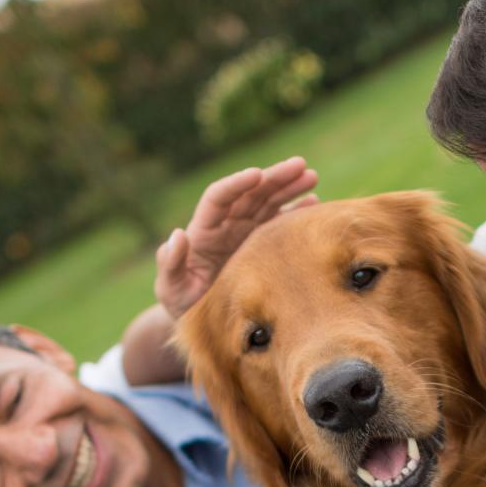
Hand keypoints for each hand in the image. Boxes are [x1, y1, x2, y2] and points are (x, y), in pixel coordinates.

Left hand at [156, 157, 318, 317]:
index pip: (219, 197)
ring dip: (289, 187)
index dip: (237, 184)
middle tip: (301, 165)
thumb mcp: (171, 289)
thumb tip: (178, 234)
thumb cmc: (182, 306)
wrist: (202, 322)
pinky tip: (314, 202)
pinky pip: (280, 222)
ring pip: (268, 202)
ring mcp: (246, 233)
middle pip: (250, 194)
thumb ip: (171, 264)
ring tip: (312, 176)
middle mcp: (226, 226)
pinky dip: (296, 211)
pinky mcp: (263, 245)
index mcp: (204, 231)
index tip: (257, 174)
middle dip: (274, 178)